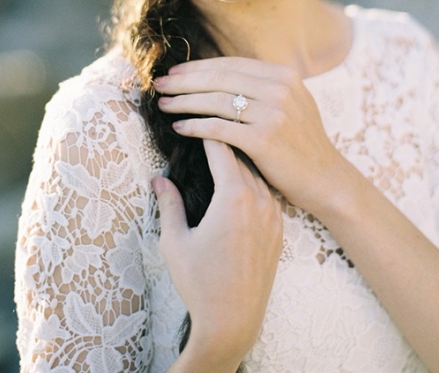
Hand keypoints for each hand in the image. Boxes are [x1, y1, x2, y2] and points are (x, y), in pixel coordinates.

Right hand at [153, 139, 281, 368]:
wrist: (234, 322)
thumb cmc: (200, 283)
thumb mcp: (175, 242)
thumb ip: (169, 205)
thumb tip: (159, 179)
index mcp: (233, 197)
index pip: (221, 147)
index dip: (206, 129)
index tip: (195, 116)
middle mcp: (259, 200)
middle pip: (241, 155)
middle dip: (224, 138)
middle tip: (207, 125)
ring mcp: (273, 214)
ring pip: (257, 172)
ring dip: (241, 159)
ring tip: (224, 148)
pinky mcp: (280, 228)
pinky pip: (267, 192)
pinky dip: (253, 180)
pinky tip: (241, 180)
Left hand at [155, 57, 343, 212]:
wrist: (326, 179)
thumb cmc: (300, 144)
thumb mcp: (291, 102)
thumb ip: (263, 86)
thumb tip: (221, 74)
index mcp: (284, 75)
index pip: (230, 64)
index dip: (198, 67)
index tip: (175, 72)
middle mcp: (279, 88)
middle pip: (218, 78)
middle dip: (184, 80)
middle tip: (159, 84)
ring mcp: (273, 112)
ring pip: (214, 101)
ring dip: (183, 101)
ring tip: (163, 104)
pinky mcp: (263, 139)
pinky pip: (217, 128)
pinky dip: (194, 126)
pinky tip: (178, 128)